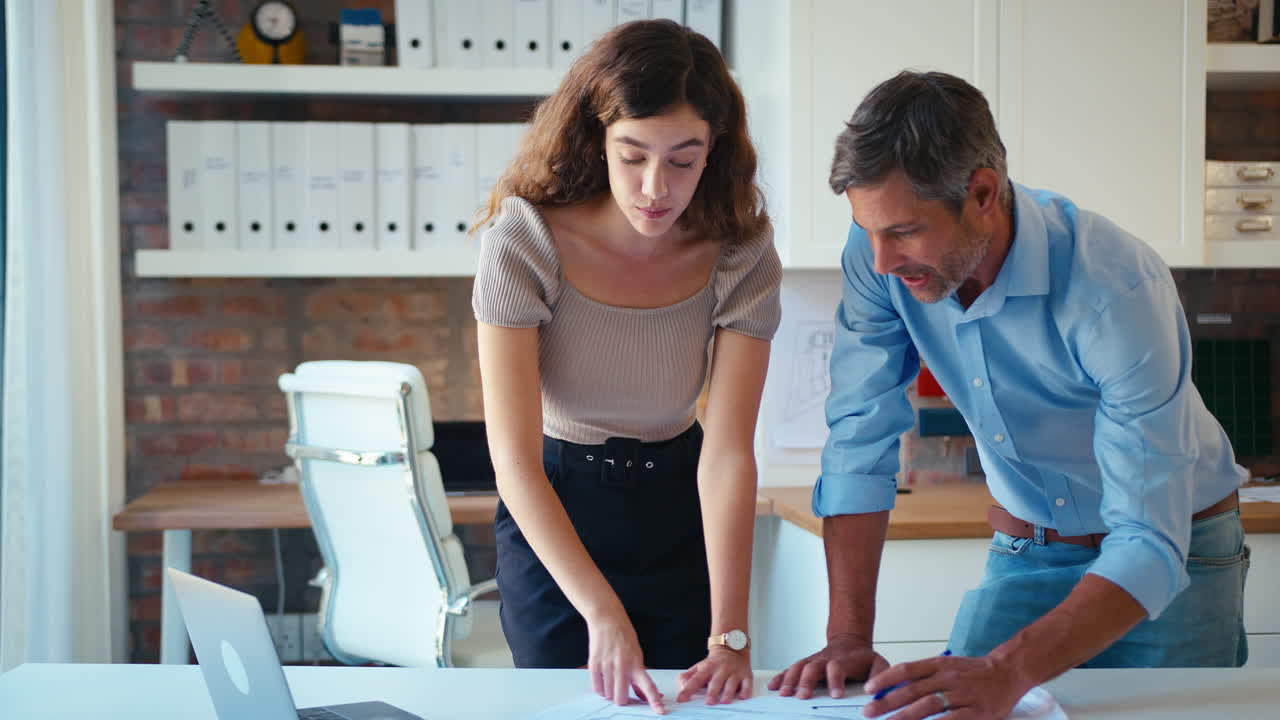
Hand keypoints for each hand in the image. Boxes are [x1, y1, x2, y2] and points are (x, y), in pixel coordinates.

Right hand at [587, 613, 665, 714]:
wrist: (607, 619)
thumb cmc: (624, 636)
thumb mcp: (636, 655)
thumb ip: (638, 676)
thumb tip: (642, 695)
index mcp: (637, 664)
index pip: (648, 686)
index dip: (654, 700)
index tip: (660, 710)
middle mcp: (622, 666)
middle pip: (621, 698)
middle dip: (621, 699)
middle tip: (621, 691)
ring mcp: (607, 665)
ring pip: (608, 694)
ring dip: (610, 692)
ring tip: (611, 679)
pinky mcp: (594, 664)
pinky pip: (597, 687)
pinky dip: (600, 687)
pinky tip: (603, 678)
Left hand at [676, 647, 753, 704]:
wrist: (732, 646)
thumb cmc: (715, 662)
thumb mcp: (700, 666)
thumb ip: (690, 676)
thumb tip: (681, 683)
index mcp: (708, 668)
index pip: (696, 679)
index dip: (688, 689)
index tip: (681, 698)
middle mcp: (721, 669)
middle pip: (716, 681)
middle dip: (712, 692)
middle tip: (709, 702)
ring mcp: (734, 672)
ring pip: (732, 683)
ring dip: (728, 692)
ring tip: (724, 701)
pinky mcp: (746, 674)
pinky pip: (747, 683)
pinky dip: (746, 691)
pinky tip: (742, 697)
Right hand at [767, 635, 889, 699]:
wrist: (849, 642)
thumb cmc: (862, 658)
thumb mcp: (878, 663)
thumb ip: (880, 675)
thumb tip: (877, 690)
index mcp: (843, 661)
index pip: (837, 667)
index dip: (835, 680)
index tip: (835, 695)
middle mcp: (825, 660)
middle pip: (812, 667)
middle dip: (806, 681)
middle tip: (803, 696)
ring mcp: (813, 661)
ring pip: (798, 667)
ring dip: (790, 680)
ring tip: (784, 694)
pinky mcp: (805, 665)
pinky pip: (790, 669)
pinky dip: (781, 677)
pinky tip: (773, 686)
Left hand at [862, 654, 1025, 719]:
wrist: (1009, 672)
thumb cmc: (973, 672)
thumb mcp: (947, 666)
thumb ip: (925, 675)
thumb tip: (895, 687)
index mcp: (939, 664)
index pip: (906, 669)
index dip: (885, 679)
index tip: (868, 690)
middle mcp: (948, 677)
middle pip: (912, 690)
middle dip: (887, 702)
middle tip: (868, 712)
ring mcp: (962, 695)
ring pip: (928, 705)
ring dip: (905, 716)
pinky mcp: (976, 712)